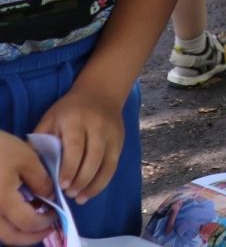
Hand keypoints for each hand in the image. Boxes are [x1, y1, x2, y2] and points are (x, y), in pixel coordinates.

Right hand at [0, 133, 54, 245]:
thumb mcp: (27, 159)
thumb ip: (41, 181)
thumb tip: (50, 197)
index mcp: (3, 202)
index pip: (28, 224)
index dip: (45, 222)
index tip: (56, 213)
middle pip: (11, 238)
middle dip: (32, 237)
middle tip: (47, 228)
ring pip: (0, 234)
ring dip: (17, 234)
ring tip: (33, 223)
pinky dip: (6, 226)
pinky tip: (16, 215)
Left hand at [34, 83, 122, 202]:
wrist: (101, 93)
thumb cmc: (69, 110)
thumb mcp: (51, 119)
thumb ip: (43, 141)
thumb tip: (37, 169)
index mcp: (76, 120)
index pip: (76, 147)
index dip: (70, 168)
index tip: (62, 185)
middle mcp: (98, 126)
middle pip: (94, 157)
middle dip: (82, 179)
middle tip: (70, 194)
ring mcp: (113, 134)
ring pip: (108, 163)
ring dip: (95, 184)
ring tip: (81, 198)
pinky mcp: (121, 141)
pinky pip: (114, 165)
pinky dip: (104, 180)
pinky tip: (92, 191)